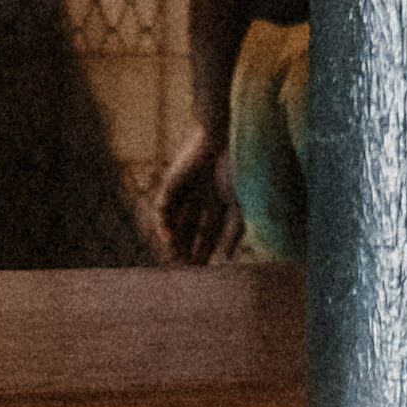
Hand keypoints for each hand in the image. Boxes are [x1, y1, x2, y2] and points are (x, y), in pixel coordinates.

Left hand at [154, 121, 238, 262]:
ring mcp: (187, 188)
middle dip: (187, 249)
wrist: (228, 134)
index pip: (209, 233)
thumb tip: (227, 256)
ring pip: (175, 219)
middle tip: (183, 270)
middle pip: (190, 229)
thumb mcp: (243, 203)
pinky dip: (163, 221)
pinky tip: (166, 235)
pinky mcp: (173, 180)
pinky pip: (164, 203)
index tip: (201, 273)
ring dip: (173, 239)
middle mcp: (202, 197)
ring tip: (173, 256)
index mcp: (221, 201)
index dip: (204, 252)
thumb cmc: (241, 165)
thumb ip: (236, 229)